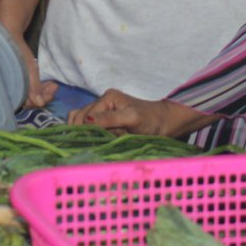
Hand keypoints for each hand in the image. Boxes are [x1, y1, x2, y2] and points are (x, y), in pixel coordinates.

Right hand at [8, 32, 55, 109]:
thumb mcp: (29, 70)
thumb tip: (40, 104)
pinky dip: (40, 86)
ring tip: (53, 84)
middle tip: (55, 86)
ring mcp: (17, 85)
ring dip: (44, 91)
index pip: (29, 104)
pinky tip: (47, 82)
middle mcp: (13, 90)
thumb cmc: (18, 53)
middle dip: (44, 95)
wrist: (9, 36)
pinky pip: (31, 88)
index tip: (53, 90)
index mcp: (12, 90)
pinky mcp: (20, 79)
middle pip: (31, 101)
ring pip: (32, 95)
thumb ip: (34, 88)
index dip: (42, 99)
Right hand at [75, 89, 202, 136]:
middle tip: (85, 147)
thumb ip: (110, 119)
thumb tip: (87, 121)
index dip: (84, 130)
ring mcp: (102, 111)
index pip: (85, 116)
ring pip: (79, 121)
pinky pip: (87, 126)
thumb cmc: (151, 120)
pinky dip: (84, 133)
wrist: (165, 123)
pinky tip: (88, 141)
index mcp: (107, 98)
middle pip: (79, 117)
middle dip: (80, 132)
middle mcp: (101, 102)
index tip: (87, 145)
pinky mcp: (104, 120)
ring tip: (85, 145)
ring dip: (81, 133)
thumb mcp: (132, 118)